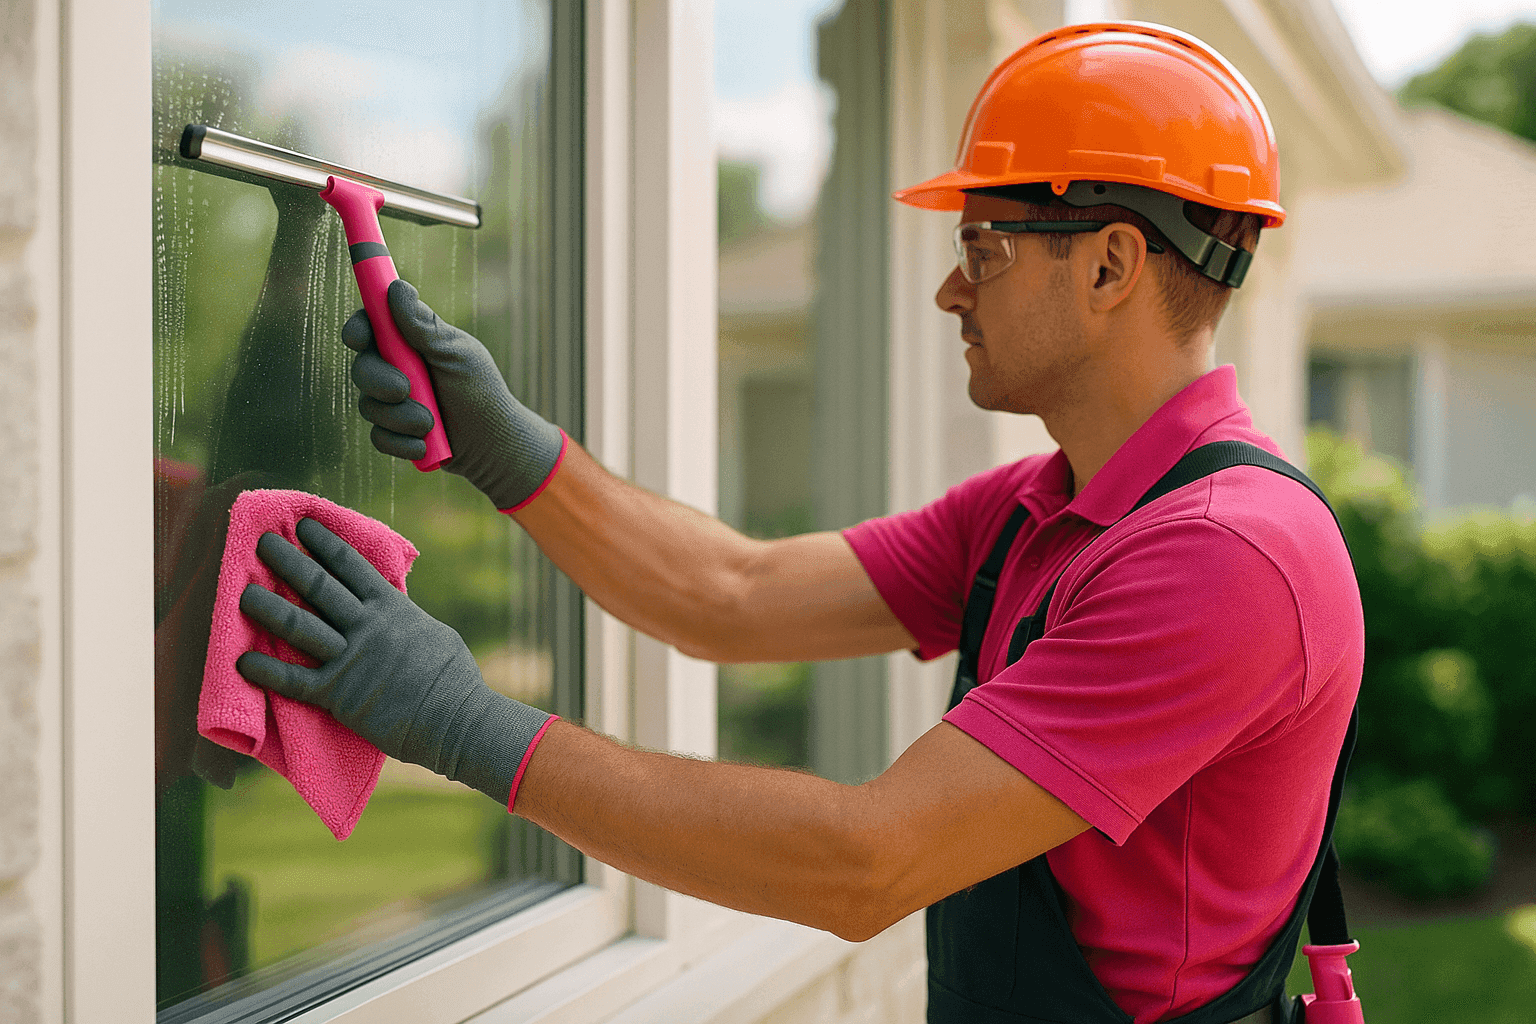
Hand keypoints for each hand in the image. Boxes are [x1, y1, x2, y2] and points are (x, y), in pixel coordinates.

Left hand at [235, 517, 552, 804]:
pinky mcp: (340, 695)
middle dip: (288, 561)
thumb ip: (404, 618)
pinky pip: (295, 680)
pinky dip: (268, 671)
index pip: (351, 565)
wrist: (457, 720)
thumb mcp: (432, 633)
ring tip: (242, 592)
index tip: (302, 525)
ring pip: (300, 625)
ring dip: (268, 607)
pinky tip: (243, 661)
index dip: (324, 542)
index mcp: (392, 607)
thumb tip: (391, 606)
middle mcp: (368, 626)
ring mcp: (352, 659)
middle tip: (261, 541)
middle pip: (319, 585)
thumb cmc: (453, 679)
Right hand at [343, 279, 565, 510]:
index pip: (370, 325)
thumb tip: (397, 287)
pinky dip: (401, 442)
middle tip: (404, 390)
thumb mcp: (455, 354)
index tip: (358, 338)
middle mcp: (394, 368)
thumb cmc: (479, 390)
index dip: (357, 329)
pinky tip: (424, 444)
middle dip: (379, 381)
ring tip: (431, 423)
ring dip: (401, 417)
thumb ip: (423, 326)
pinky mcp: (392, 432)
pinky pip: (379, 437)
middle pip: (361, 368)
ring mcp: (390, 401)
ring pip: (369, 406)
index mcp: (408, 341)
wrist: (493, 441)